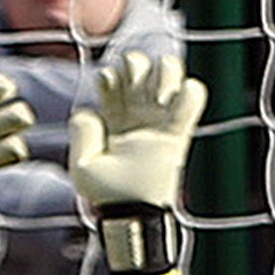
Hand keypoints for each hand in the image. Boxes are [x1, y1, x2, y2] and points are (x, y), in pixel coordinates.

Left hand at [68, 52, 207, 212]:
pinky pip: (192, 97)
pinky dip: (188, 92)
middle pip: (140, 67)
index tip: (106, 84)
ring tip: (157, 95)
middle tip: (132, 81)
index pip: (111, 80)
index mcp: (111, 117)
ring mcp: (159, 118)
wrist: (133, 210)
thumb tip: (88, 111)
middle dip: (136, 63)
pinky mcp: (179, 129)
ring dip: (164, 72)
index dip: (109, 76)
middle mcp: (136, 112)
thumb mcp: (82, 165)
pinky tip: (175, 101)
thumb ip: (82, 134)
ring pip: (169, 71)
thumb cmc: (106, 192)